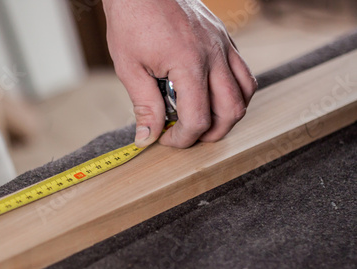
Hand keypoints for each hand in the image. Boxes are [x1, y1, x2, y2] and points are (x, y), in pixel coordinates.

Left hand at [103, 0, 256, 147]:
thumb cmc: (132, 21)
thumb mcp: (130, 68)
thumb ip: (144, 106)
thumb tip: (148, 137)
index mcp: (189, 64)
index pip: (198, 119)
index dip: (183, 139)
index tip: (166, 139)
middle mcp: (214, 55)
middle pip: (232, 111)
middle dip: (210, 133)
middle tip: (186, 135)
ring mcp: (224, 45)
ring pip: (246, 92)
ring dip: (227, 114)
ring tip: (202, 118)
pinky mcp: (225, 38)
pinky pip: (242, 72)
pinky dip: (233, 91)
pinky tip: (209, 94)